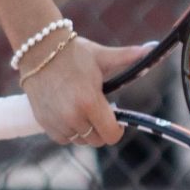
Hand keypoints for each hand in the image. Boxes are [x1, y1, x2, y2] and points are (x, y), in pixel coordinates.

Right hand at [19, 36, 151, 145]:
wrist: (39, 50)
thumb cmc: (74, 52)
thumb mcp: (102, 56)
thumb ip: (127, 57)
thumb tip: (151, 48)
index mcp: (90, 102)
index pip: (111, 135)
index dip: (117, 129)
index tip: (116, 117)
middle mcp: (73, 117)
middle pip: (96, 140)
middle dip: (102, 128)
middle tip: (99, 108)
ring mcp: (57, 122)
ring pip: (80, 140)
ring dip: (85, 129)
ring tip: (83, 106)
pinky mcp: (43, 123)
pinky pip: (63, 138)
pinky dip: (69, 130)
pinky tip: (69, 111)